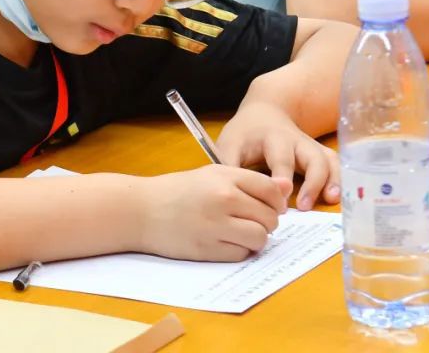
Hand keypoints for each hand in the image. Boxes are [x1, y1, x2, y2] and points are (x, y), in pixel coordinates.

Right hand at [137, 165, 289, 261]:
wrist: (141, 210)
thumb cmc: (179, 191)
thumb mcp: (213, 175)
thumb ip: (250, 181)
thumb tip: (286, 189)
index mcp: (226, 176)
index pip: (271, 191)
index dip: (277, 202)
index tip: (272, 206)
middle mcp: (223, 199)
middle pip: (269, 216)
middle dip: (268, 222)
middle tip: (255, 222)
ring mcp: (215, 225)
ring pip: (260, 237)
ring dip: (257, 238)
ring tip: (243, 233)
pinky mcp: (207, 249)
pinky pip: (241, 254)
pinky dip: (240, 250)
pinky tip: (227, 242)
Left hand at [217, 100, 340, 210]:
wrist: (265, 112)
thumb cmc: (245, 133)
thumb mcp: (229, 144)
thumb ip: (229, 166)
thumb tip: (230, 195)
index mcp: (273, 137)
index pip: (281, 157)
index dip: (283, 175)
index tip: (282, 195)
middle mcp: (297, 141)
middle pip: (313, 157)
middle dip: (312, 181)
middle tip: (304, 206)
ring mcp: (311, 147)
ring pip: (329, 160)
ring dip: (332, 180)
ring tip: (331, 200)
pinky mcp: (320, 154)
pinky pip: (335, 164)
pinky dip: (339, 180)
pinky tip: (335, 197)